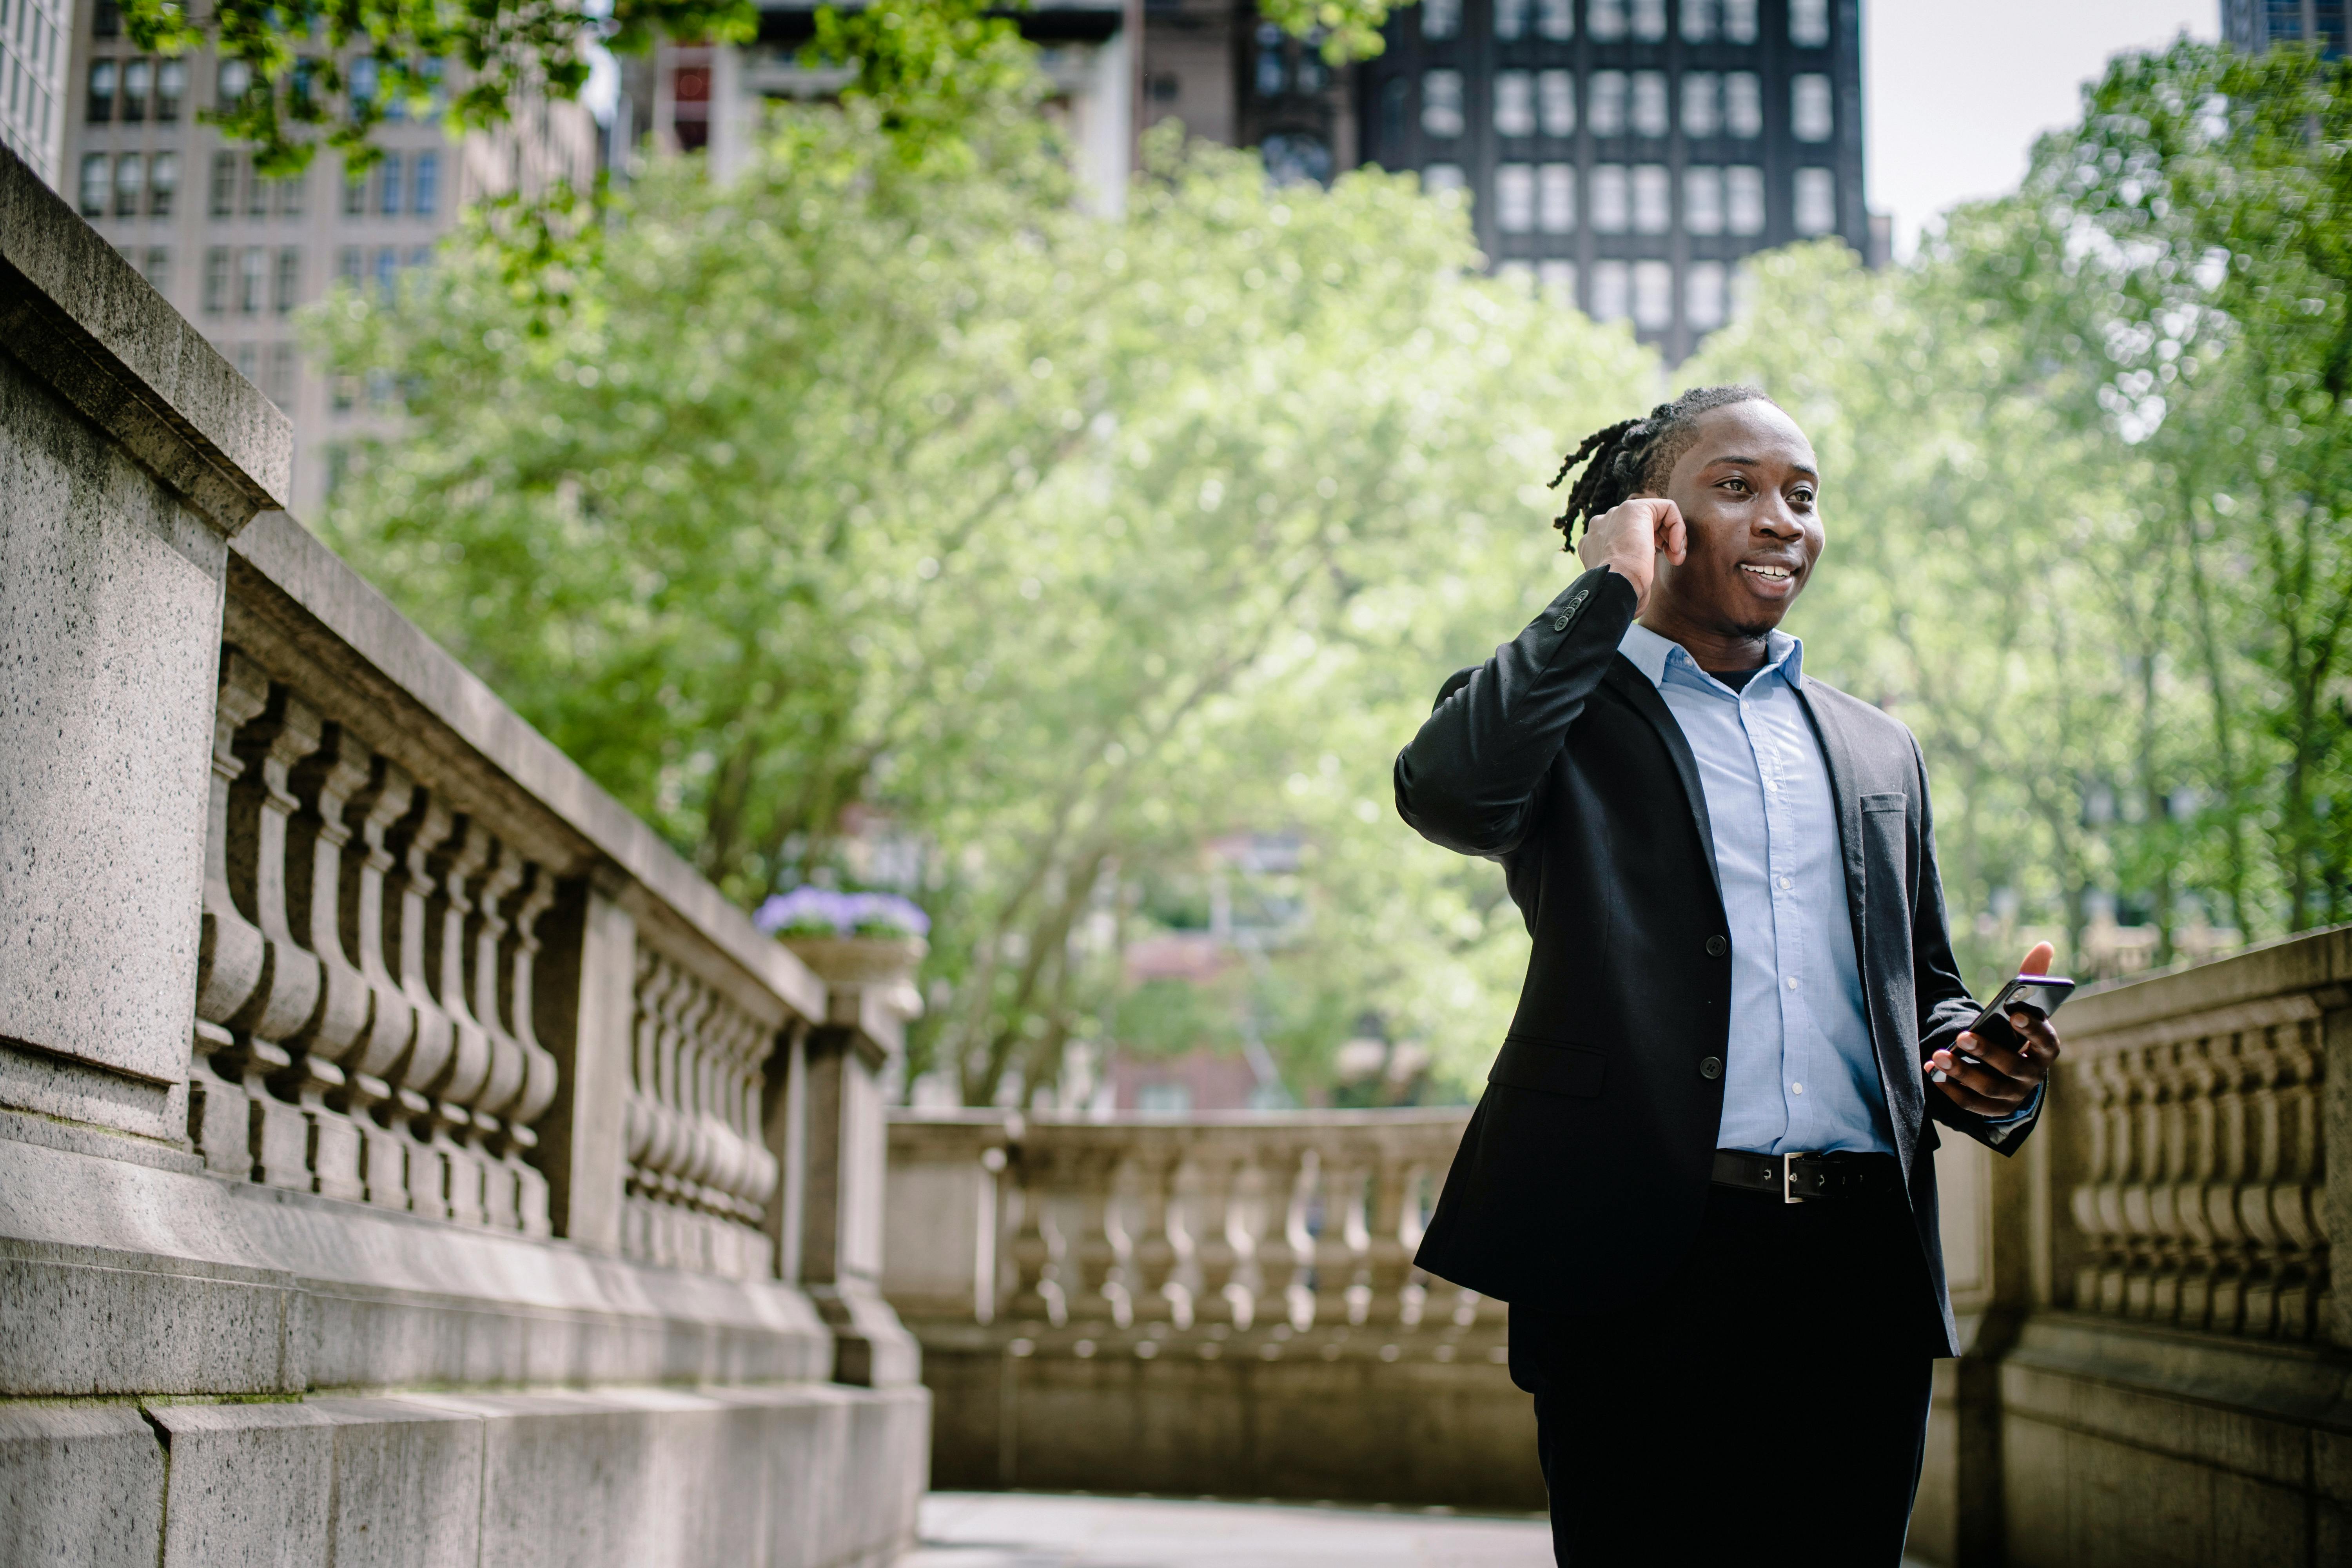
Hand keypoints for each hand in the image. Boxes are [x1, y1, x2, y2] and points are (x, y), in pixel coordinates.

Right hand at [1576, 496, 1685, 615]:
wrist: (1616, 587)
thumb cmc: (1621, 595)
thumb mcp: (1622, 585)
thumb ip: (1627, 573)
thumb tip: (1640, 581)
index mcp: (1592, 545)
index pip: (1624, 538)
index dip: (1646, 550)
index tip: (1654, 568)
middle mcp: (1600, 526)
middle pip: (1640, 526)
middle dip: (1661, 542)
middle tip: (1671, 560)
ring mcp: (1614, 515)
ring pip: (1655, 516)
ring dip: (1671, 537)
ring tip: (1676, 557)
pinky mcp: (1633, 508)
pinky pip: (1666, 508)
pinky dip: (1678, 526)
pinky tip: (1676, 547)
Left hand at [1927, 941, 2062, 1117]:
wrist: (2008, 1071)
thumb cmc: (2014, 1031)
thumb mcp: (2023, 1007)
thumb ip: (2031, 979)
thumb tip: (2044, 945)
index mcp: (2045, 1049)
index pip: (2046, 1041)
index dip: (2033, 1028)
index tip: (2014, 1012)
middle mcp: (2033, 1076)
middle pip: (2012, 1067)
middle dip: (1987, 1051)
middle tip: (1961, 1034)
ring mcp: (2013, 1095)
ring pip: (1989, 1088)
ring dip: (1963, 1072)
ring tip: (1938, 1055)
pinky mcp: (1993, 1109)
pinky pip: (1971, 1104)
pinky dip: (1951, 1089)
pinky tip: (1932, 1071)